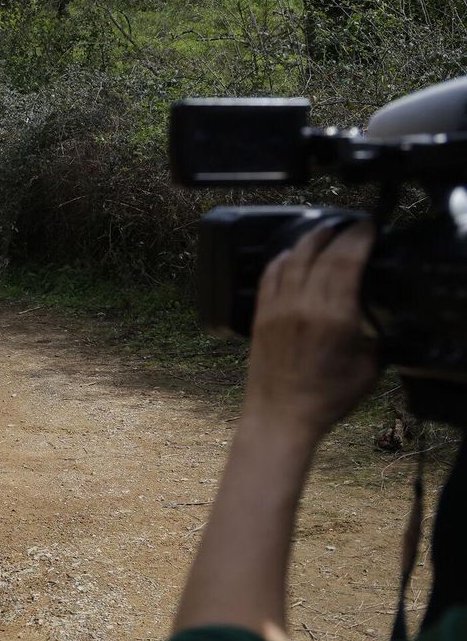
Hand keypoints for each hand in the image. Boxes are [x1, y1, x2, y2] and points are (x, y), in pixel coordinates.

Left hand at [244, 220, 379, 439]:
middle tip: (353, 224)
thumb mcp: (369, 369)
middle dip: (339, 232)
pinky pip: (269, 275)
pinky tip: (291, 252)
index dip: (359, 237)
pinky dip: (282, 258)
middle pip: (321, 254)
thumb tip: (380, 321)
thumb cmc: (326, 398)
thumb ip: (377, 338)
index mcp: (334, 318)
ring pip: (292, 259)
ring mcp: (277, 308)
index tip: (370, 226)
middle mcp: (302, 306)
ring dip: (310, 239)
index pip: (346, 262)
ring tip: (325, 229)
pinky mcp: (259, 315)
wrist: (280, 416)